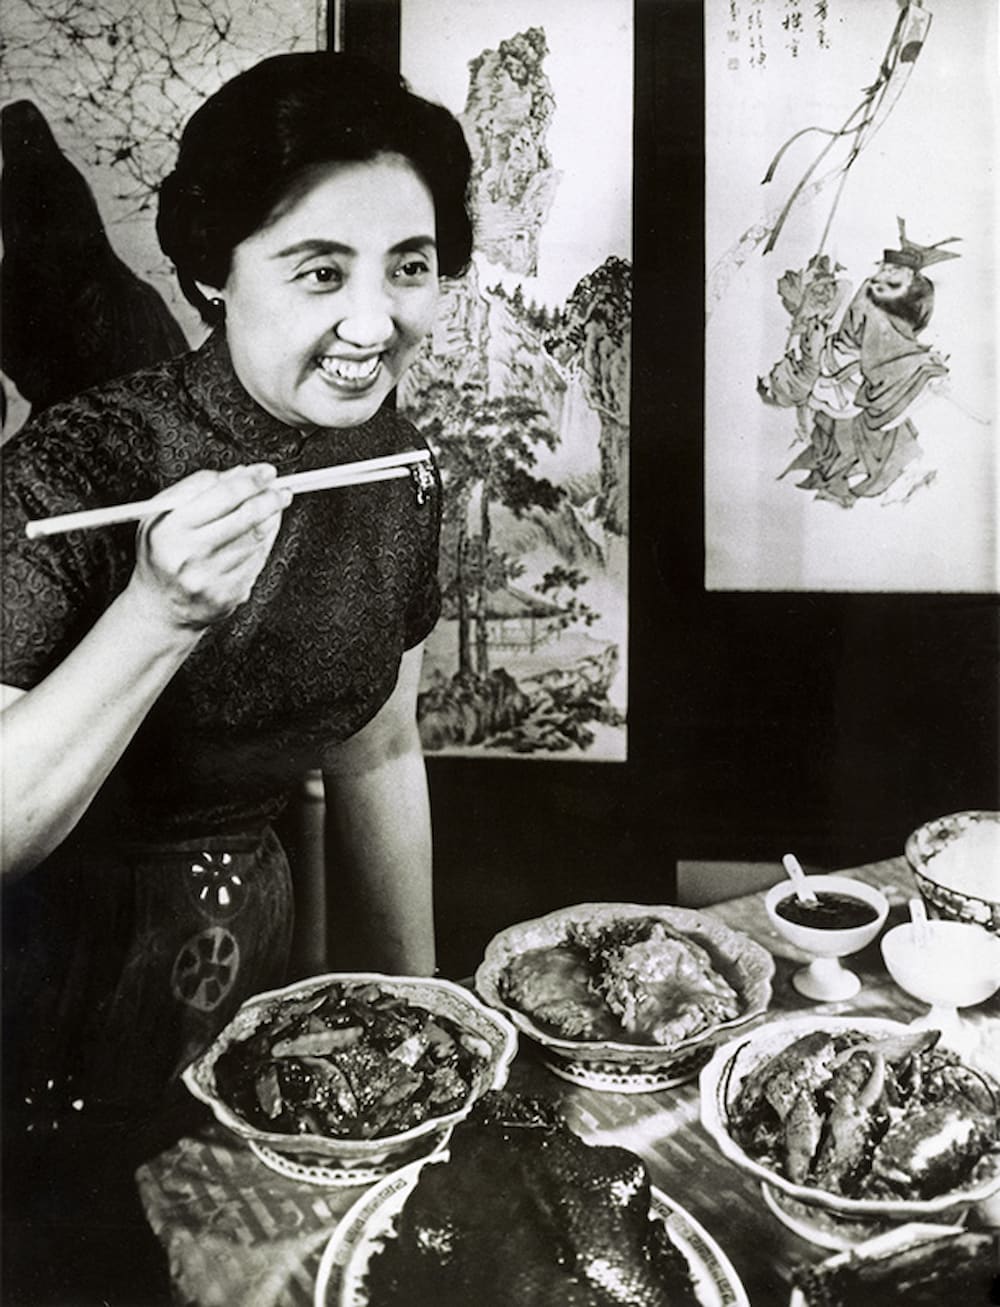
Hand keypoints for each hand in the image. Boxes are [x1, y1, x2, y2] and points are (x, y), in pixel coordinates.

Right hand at [128, 464, 291, 629]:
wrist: (160, 607)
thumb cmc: (161, 555)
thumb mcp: (160, 514)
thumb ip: (195, 488)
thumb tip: (239, 473)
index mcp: (170, 529)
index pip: (222, 496)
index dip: (251, 481)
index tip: (267, 472)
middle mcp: (189, 555)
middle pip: (245, 518)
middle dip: (270, 499)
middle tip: (282, 489)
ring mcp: (210, 579)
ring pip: (255, 540)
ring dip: (271, 519)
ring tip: (274, 507)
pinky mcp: (227, 595)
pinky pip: (256, 561)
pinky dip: (265, 542)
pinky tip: (264, 532)